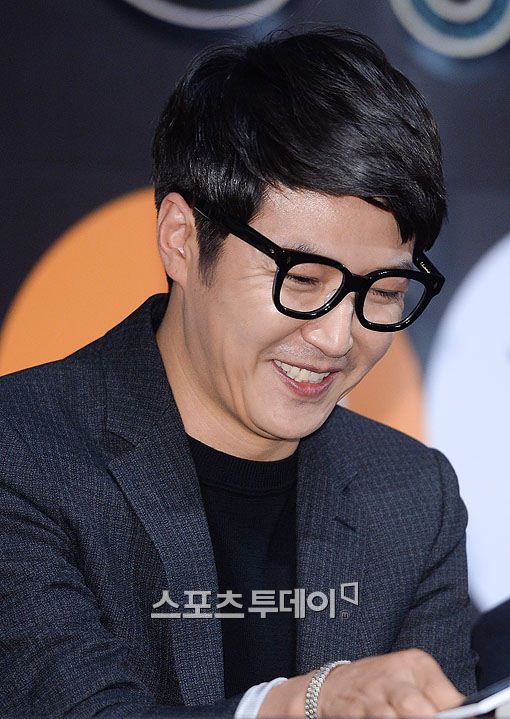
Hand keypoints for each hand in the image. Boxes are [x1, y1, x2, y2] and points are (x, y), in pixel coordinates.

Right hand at [258, 649, 464, 717]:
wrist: (333, 684)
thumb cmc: (383, 684)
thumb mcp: (412, 679)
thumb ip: (439, 698)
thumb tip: (468, 713)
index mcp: (416, 664)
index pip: (447, 697)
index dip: (456, 716)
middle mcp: (394, 676)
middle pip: (418, 708)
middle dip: (427, 718)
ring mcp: (371, 694)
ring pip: (391, 718)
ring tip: (398, 718)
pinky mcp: (353, 710)